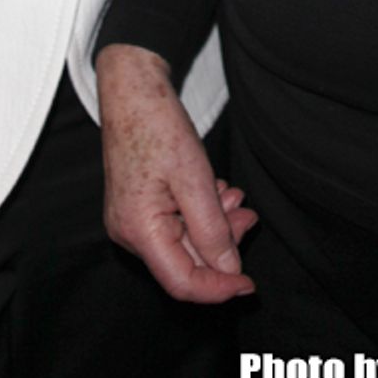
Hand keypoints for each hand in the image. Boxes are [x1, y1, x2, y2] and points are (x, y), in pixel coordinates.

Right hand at [96, 44, 255, 304]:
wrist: (132, 88)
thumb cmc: (157, 124)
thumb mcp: (195, 178)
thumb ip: (212, 230)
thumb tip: (229, 271)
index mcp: (138, 229)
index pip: (182, 282)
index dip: (218, 289)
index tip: (249, 284)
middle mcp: (128, 232)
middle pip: (184, 262)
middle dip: (221, 245)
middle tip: (249, 217)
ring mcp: (131, 219)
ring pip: (182, 242)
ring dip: (214, 225)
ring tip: (234, 196)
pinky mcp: (137, 206)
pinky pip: (173, 224)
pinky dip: (198, 213)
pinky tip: (215, 191)